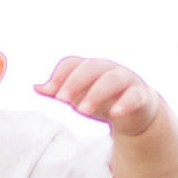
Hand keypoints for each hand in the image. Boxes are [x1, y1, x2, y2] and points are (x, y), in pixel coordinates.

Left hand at [38, 54, 163, 138]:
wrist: (137, 113)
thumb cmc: (104, 101)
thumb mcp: (80, 97)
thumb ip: (60, 92)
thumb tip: (37, 88)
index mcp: (90, 68)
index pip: (72, 63)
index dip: (59, 75)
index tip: (49, 92)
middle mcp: (108, 69)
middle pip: (91, 67)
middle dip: (75, 82)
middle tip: (62, 99)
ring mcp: (126, 81)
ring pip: (112, 80)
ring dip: (95, 93)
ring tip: (82, 111)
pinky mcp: (141, 97)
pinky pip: (134, 97)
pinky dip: (125, 104)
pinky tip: (115, 113)